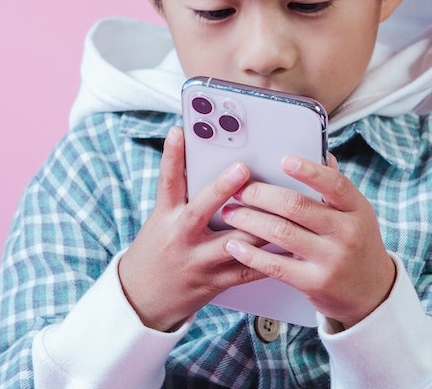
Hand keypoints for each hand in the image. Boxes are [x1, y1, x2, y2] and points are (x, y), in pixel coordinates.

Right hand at [118, 126, 267, 331]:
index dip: (172, 156)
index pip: (167, 182)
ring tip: (281, 206)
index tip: (180, 133)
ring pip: (233, 242)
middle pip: (200, 210)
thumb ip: (183, 194)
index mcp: (165, 217)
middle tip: (242, 168)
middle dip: (221, 189)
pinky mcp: (215, 283)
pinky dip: (269, 258)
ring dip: (259, 224)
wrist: (143, 299)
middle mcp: (180, 237)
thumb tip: (204, 157)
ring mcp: (198, 262)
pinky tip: (289, 246)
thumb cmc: (158, 250)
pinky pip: (247, 270)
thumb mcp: (161, 219)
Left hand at [221, 153, 395, 328]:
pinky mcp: (314, 283)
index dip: (309, 171)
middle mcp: (346, 233)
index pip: (335, 184)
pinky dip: (250, 253)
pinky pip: (275, 265)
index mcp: (357, 209)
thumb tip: (319, 153)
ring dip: (249, 220)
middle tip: (239, 190)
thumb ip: (335, 187)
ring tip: (230, 213)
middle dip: (261, 195)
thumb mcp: (355, 214)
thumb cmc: (356, 244)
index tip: (284, 160)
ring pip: (281, 232)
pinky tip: (234, 245)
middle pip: (297, 206)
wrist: (372, 292)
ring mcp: (331, 260)